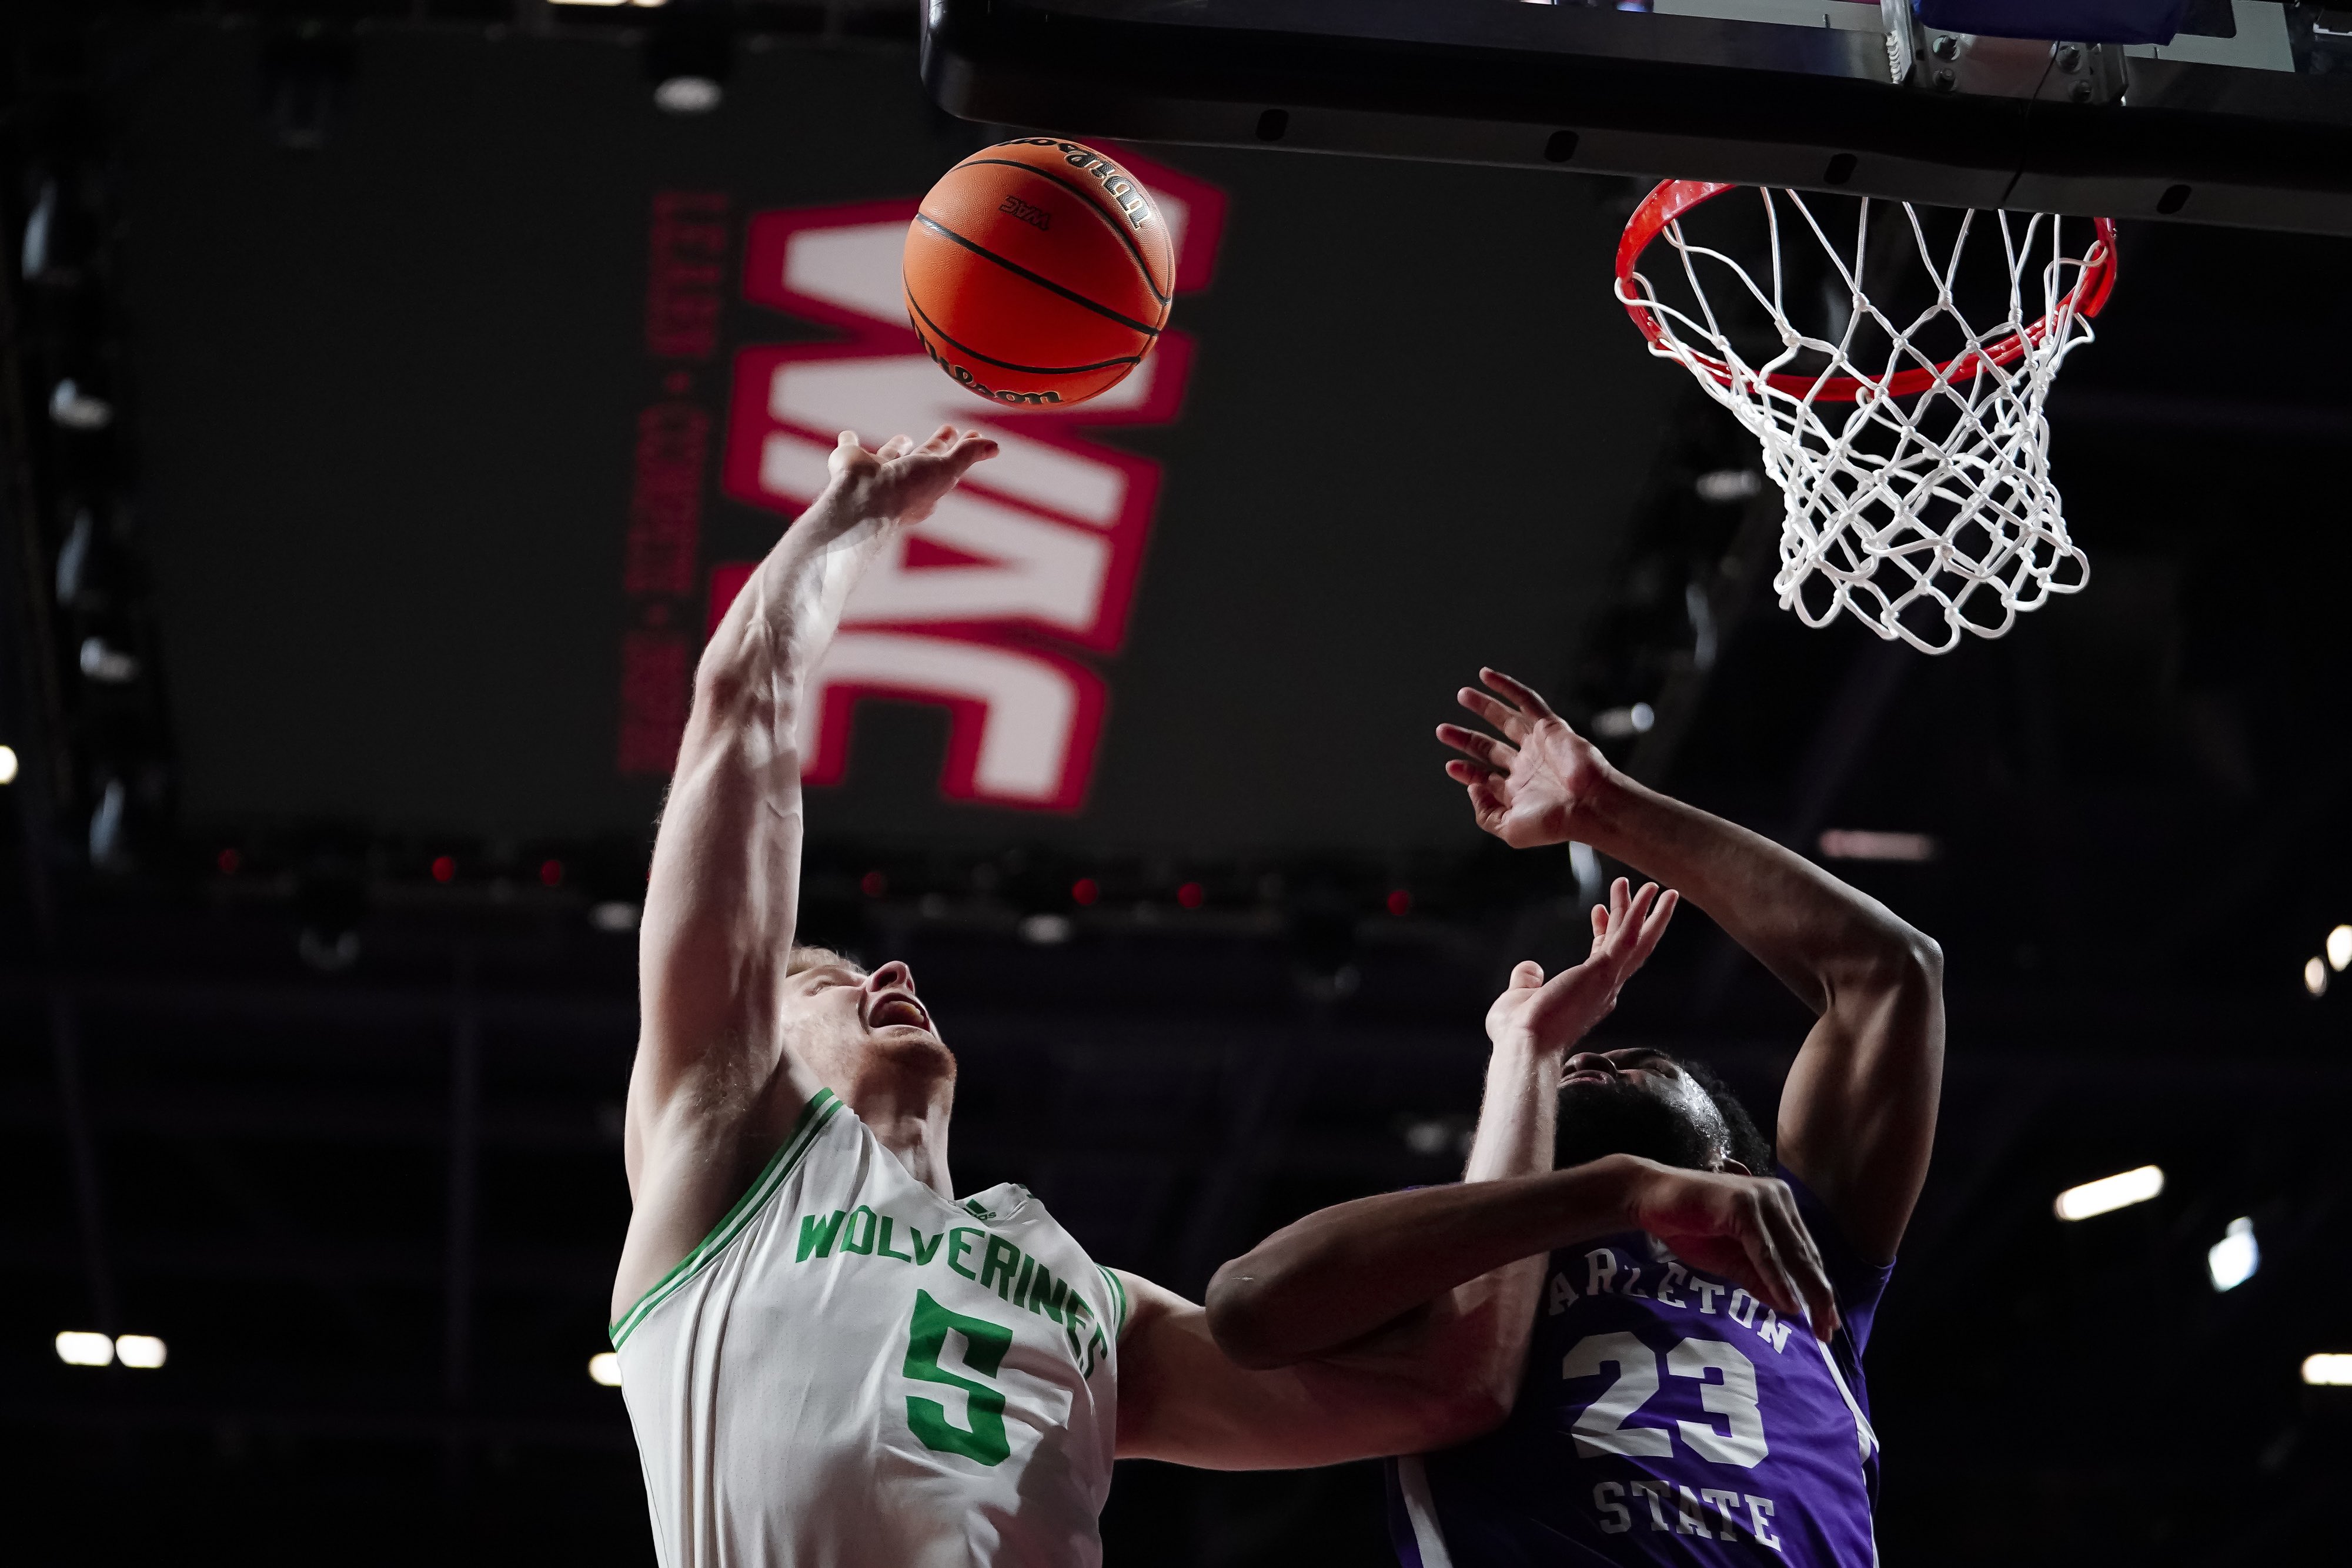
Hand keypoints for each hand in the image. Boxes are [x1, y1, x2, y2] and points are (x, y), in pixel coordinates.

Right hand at [817, 424, 998, 540]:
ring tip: (905, 438)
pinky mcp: (849, 463)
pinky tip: (847, 437)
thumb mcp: (945, 470)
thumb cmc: (907, 491)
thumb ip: (967, 456)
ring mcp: (875, 473)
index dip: (963, 450)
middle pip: (925, 460)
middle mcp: (902, 482)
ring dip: (897, 448)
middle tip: (949, 429)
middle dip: (938, 446)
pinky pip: (849, 450)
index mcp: (926, 487)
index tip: (974, 435)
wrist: (863, 499)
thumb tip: (995, 446)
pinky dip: (848, 443)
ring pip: (890, 457)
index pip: (949, 464)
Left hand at [1436, 668, 1615, 848]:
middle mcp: (1527, 766)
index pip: (1485, 776)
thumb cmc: (1555, 824)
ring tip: (1462, 694)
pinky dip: (1508, 687)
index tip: (1451, 766)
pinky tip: (1487, 676)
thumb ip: (1485, 813)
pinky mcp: (1551, 728)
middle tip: (1442, 731)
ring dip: (1484, 706)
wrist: (1589, 806)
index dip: (1467, 771)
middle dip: (1465, 738)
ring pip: (1506, 719)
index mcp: (1517, 791)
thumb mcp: (1509, 830)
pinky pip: (1527, 701)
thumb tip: (1472, 787)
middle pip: (1489, 747)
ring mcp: (1538, 745)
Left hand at [1486, 877, 1677, 1053]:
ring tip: (1653, 886)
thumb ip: (1526, 981)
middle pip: (1628, 948)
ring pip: (1637, 941)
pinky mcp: (1604, 971)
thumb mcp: (1518, 997)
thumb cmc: (1518, 1031)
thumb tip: (1530, 968)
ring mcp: (1608, 981)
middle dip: (1631, 918)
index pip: (1604, 957)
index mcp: (1590, 995)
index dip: (1604, 931)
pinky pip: (1629, 937)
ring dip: (1645, 912)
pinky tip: (1646, 893)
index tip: (1598, 909)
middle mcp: (1606, 989)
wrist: (1523, 1044)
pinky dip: (1639, 913)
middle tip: (1634, 889)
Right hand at [1608, 1156, 1839, 1339]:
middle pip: (1805, 1255)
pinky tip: (1788, 1303)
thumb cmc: (1687, 1225)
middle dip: (1819, 1296)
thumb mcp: (1730, 1260)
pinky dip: (1777, 1279)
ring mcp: (1761, 1199)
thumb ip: (1758, 1278)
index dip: (1818, 1289)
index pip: (1806, 1254)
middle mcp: (1778, 1198)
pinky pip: (1764, 1250)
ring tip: (1816, 1323)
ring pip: (1790, 1253)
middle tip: (1828, 1332)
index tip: (1827, 1323)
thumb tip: (1790, 1307)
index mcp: (1779, 1207)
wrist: (1649, 1199)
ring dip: (1805, 1291)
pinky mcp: (1743, 1205)